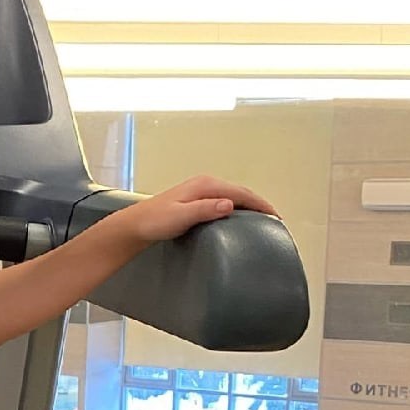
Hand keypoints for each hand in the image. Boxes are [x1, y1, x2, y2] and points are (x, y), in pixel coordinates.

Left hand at [123, 176, 278, 246]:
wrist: (135, 225)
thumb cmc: (154, 221)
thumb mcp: (181, 216)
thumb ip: (205, 210)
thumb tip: (229, 204)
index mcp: (205, 185)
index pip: (240, 193)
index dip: (260, 204)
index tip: (275, 217)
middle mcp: (205, 184)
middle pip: (240, 192)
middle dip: (259, 204)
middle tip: (275, 219)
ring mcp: (201, 191)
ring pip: (233, 195)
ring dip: (249, 205)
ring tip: (263, 218)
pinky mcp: (196, 200)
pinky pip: (224, 200)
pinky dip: (237, 207)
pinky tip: (239, 217)